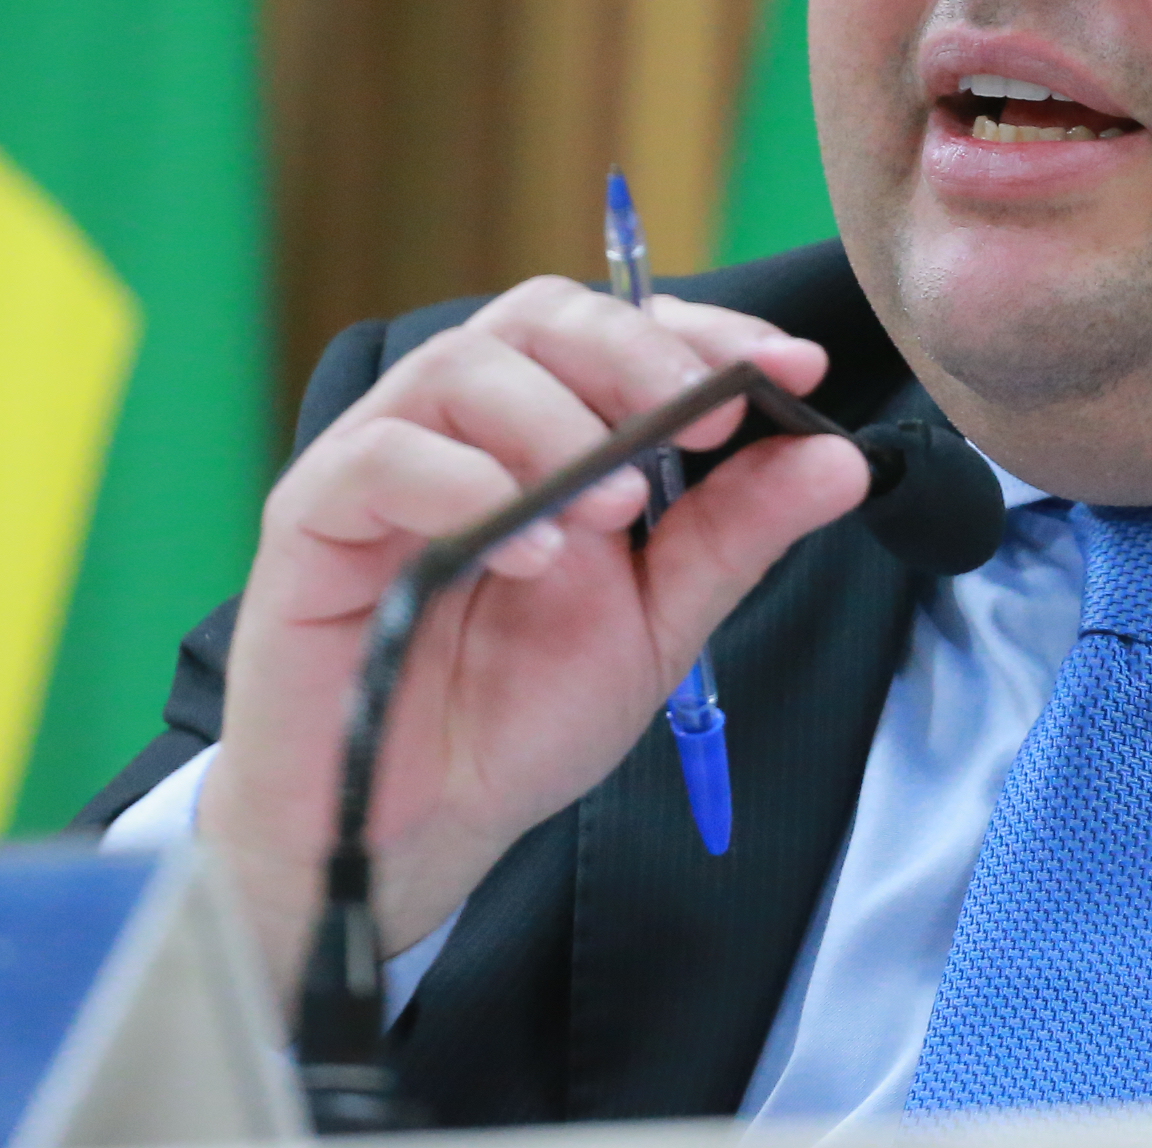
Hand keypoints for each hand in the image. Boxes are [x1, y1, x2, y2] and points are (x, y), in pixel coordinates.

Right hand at [194, 279, 869, 1005]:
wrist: (409, 836)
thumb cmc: (514, 719)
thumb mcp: (656, 624)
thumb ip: (735, 535)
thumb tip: (839, 462)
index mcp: (546, 431)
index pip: (619, 329)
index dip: (704, 332)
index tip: (789, 369)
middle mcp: (462, 426)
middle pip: (538, 316)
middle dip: (636, 352)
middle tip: (703, 417)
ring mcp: (381, 462)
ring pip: (459, 366)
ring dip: (555, 424)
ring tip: (611, 509)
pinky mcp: (312, 520)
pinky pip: (378, 458)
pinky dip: (461, 485)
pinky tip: (525, 554)